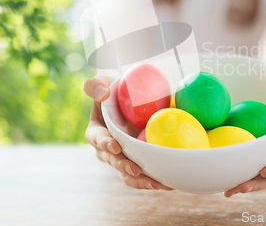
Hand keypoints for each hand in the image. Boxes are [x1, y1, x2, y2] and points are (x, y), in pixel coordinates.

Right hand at [84, 76, 172, 190]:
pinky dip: (155, 180)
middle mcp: (108, 149)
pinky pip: (144, 175)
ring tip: (156, 183)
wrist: (136, 100)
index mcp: (97, 131)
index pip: (97, 139)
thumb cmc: (117, 90)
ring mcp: (124, 158)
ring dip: (140, 181)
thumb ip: (96, 85)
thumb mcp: (103, 82)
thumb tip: (103, 94)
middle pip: (113, 161)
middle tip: (136, 168)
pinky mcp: (139, 163)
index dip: (105, 144)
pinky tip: (169, 183)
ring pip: (129, 175)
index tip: (116, 145)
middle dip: (124, 166)